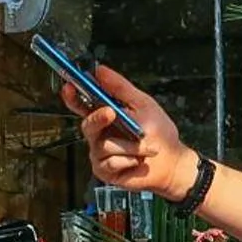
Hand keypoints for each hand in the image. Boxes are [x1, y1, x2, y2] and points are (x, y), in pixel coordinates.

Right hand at [62, 64, 193, 199]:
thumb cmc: (159, 133)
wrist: (172, 162)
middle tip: (111, 112)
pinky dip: (129, 160)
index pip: (83, 105)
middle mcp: (99, 135)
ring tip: (148, 147)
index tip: (69, 87)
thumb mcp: (142, 104)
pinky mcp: (105, 171)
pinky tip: (139, 161)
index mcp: (105, 116)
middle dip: (98, 118)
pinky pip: (110, 162)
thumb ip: (120, 88)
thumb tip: (100, 70)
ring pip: (104, 146)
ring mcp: (100, 154)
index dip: (72, 97)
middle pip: (87, 125)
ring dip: (130, 145)